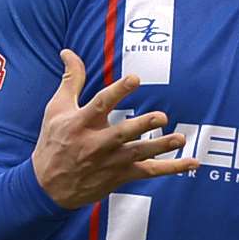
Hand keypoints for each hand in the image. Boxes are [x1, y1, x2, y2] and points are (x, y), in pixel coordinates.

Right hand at [31, 49, 198, 208]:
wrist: (47, 188)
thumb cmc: (53, 142)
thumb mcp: (56, 109)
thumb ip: (70, 79)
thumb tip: (68, 51)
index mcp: (80, 124)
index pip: (100, 105)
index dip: (118, 92)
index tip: (135, 79)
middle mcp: (96, 144)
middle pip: (122, 134)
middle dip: (141, 126)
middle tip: (161, 117)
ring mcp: (110, 162)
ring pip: (138, 154)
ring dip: (160, 147)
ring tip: (179, 139)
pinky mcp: (120, 175)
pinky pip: (149, 172)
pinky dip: (171, 169)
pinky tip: (191, 162)